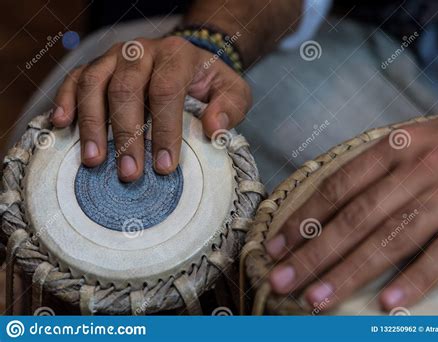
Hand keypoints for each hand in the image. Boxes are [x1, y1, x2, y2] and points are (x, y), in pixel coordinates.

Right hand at [51, 36, 250, 180]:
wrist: (186, 56)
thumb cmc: (207, 80)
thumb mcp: (231, 91)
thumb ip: (229, 107)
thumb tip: (214, 128)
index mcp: (176, 56)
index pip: (166, 90)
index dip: (164, 129)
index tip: (164, 166)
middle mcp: (141, 52)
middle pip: (126, 89)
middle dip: (127, 135)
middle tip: (129, 173)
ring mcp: (114, 57)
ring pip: (94, 83)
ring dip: (92, 124)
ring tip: (93, 161)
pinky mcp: (96, 65)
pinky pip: (74, 79)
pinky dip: (65, 100)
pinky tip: (62, 125)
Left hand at [265, 112, 437, 311]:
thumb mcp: (413, 140)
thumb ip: (375, 169)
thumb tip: (327, 206)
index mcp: (395, 146)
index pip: (338, 187)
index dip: (306, 218)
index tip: (277, 246)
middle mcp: (419, 168)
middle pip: (357, 217)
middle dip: (315, 252)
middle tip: (282, 280)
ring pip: (393, 237)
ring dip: (352, 271)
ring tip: (319, 298)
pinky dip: (417, 278)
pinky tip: (388, 304)